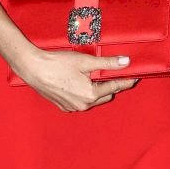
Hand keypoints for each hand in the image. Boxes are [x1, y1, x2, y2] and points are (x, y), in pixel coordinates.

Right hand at [14, 48, 137, 111]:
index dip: (126, 80)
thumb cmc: (58, 63)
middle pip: (105, 94)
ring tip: (97, 75)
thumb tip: (127, 62)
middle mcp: (83, 105)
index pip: (115, 87)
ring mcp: (72, 107)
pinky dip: (85, 93)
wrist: (33, 69)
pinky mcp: (63, 106)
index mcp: (90, 95)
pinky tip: (81, 81)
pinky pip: (81, 101)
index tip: (136, 76)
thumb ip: (108, 63)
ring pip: (93, 99)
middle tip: (115, 72)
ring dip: (98, 89)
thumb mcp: (86, 61)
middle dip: (112, 84)